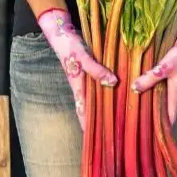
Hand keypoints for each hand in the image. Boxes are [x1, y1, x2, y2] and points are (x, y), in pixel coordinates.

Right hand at [37, 8, 117, 129]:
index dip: (87, 128)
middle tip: (109, 138)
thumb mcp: (83, 57)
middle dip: (97, 123)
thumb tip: (113, 83)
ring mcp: (85, 81)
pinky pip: (99, 89)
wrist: (61, 34)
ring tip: (114, 123)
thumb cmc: (70, 46)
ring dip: (103, 111)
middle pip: (89, 110)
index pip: (83, 113)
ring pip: (95, 101)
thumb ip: (97, 70)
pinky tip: (115, 98)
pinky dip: (106, 95)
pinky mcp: (90, 73)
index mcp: (78, 87)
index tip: (93, 142)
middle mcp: (82, 87)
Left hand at [130, 20, 176, 124]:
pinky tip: (131, 92)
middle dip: (148, 120)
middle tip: (131, 130)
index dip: (161, 132)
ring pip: (154, 100)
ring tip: (127, 114)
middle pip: (159, 112)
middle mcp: (171, 93)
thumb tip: (135, 89)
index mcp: (175, 95)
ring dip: (144, 105)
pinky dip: (144, 92)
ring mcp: (167, 85)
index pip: (168, 119)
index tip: (149, 142)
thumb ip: (151, 77)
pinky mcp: (163, 76)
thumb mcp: (166, 66)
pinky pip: (152, 88)